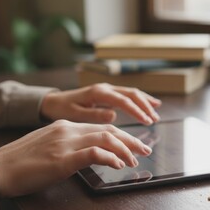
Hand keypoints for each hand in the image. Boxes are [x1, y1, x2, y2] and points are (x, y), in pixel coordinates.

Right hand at [0, 120, 151, 196]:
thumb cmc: (22, 161)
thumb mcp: (49, 146)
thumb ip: (70, 145)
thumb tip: (91, 153)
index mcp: (66, 126)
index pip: (102, 127)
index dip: (122, 136)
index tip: (134, 145)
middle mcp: (68, 130)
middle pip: (109, 130)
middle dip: (131, 140)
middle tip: (145, 150)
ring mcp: (66, 143)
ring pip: (106, 138)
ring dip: (125, 149)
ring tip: (135, 160)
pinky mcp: (63, 159)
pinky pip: (94, 153)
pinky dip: (111, 158)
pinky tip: (119, 165)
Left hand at [40, 83, 161, 124]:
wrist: (52, 102)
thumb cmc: (62, 109)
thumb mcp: (75, 115)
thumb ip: (94, 115)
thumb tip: (113, 115)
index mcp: (98, 93)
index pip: (123, 101)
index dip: (137, 111)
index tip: (147, 121)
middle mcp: (105, 88)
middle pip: (131, 94)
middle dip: (145, 106)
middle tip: (155, 119)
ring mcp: (107, 89)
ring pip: (131, 92)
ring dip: (145, 102)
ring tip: (156, 112)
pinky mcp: (107, 93)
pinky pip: (127, 94)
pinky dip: (139, 99)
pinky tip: (149, 104)